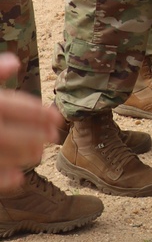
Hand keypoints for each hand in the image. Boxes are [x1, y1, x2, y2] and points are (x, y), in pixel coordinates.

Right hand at [0, 58, 61, 191]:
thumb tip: (15, 62)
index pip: (8, 105)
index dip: (35, 111)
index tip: (57, 116)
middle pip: (4, 133)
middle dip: (32, 135)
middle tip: (54, 137)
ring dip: (20, 155)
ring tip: (39, 154)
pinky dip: (0, 179)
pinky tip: (18, 179)